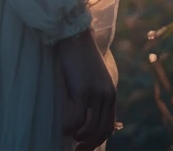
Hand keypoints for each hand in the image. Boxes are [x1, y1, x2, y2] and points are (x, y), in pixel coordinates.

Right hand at [56, 27, 115, 150]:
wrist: (73, 34)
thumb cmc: (79, 55)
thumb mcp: (92, 78)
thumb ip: (93, 95)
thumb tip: (85, 117)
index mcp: (110, 93)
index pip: (109, 126)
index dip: (97, 140)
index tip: (85, 146)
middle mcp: (106, 95)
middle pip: (101, 131)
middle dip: (89, 145)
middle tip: (77, 150)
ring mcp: (95, 93)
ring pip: (89, 128)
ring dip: (78, 137)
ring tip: (69, 136)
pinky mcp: (82, 90)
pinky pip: (77, 119)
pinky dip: (69, 127)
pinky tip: (61, 127)